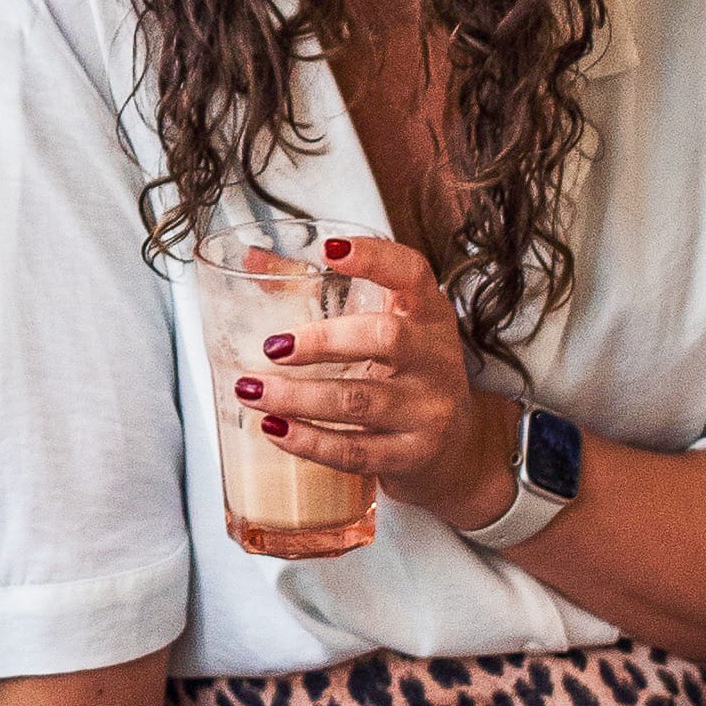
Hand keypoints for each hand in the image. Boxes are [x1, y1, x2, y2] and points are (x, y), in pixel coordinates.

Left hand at [237, 233, 520, 525]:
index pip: (412, 274)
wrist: (454, 450)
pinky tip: (274, 429)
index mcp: (428, 315)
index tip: (328, 250)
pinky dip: (307, 441)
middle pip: (385, 338)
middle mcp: (436, 358)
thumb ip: (325, 295)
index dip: (374, 258)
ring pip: (359, 401)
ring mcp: (429, 410)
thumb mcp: (386, 330)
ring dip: (297, 397)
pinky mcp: (413, 455)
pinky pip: (354, 451)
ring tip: (251, 390)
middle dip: (322, 341)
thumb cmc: (406, 376)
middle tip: (272, 346)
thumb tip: (253, 261)